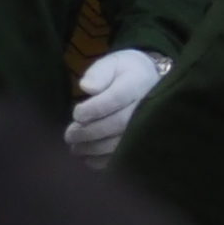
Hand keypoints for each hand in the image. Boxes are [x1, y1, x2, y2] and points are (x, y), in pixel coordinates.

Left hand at [65, 48, 166, 166]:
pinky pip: (125, 157)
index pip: (116, 98)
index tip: (77, 113)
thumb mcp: (114, 63)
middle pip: (118, 123)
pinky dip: (104, 161)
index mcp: (137, 82)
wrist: (154, 84)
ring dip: (94, 148)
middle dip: (90, 132)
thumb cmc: (128, 73)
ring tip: (75, 148)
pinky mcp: (144, 143)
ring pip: (121, 143)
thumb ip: (99, 72)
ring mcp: (147, 126)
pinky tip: (88, 158)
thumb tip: (86, 87)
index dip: (93, 109)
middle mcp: (147, 106)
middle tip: (69, 135)